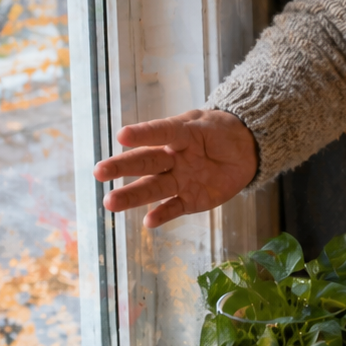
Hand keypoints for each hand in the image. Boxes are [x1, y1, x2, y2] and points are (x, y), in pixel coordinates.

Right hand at [93, 109, 257, 228]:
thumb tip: (169, 130)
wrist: (246, 150)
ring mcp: (179, 180)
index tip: (122, 136)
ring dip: (132, 196)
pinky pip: (174, 207)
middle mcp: (171, 159)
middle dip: (122, 167)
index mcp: (175, 135)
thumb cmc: (221, 132)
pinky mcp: (190, 200)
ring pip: (153, 188)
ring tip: (110, 203)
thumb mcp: (209, 124)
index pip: (158, 133)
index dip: (142, 134)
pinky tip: (149, 222)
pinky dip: (162, 215)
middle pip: (145, 163)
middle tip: (99, 172)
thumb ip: (192, 130)